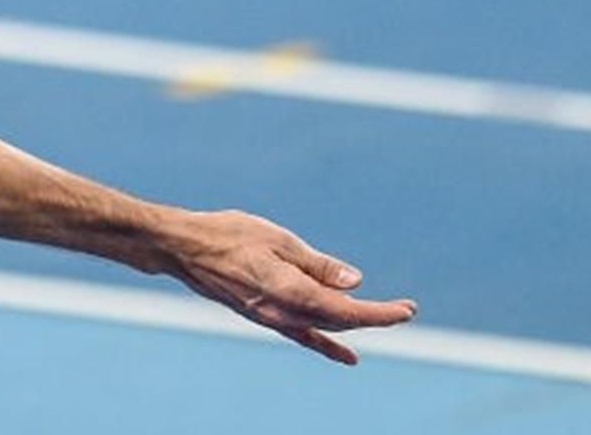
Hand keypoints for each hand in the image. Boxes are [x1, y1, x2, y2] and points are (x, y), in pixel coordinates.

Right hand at [162, 209, 417, 364]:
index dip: (379, 314)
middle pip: (340, 323)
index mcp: (289, 290)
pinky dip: (328, 344)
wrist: (183, 249)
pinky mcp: (263, 317)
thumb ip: (317, 264)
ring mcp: (272, 319)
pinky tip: (347, 355)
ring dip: (354, 325)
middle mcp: (282, 313)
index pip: (346, 312)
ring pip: (324, 327)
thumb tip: (355, 282)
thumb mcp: (278, 239)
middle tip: (406, 310)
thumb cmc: (228, 235)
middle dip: (375, 318)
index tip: (406, 310)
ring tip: (383, 319)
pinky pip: (303, 335)